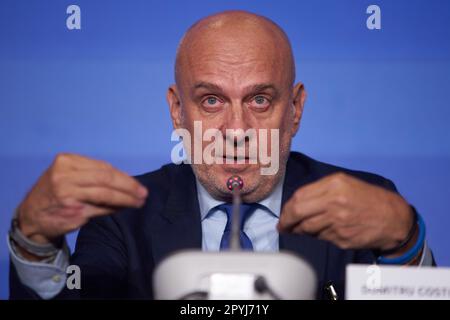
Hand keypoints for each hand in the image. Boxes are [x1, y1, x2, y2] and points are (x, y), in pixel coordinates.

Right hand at [17, 153, 147, 246]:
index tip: (136, 184)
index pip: (103, 167)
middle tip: (143, 193)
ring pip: (106, 194)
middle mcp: (65, 176)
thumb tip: (127, 181)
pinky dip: (114, 209)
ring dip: (126, 199)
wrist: (31, 216)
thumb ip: (93, 175)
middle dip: (129, 186)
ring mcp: (68, 194)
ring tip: (139, 202)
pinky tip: (123, 209)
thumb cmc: (55, 192)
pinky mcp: (72, 212)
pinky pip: (100, 209)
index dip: (123, 176)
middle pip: (106, 179)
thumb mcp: (68, 175)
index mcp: (66, 162)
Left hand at [277, 172, 413, 251]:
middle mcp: (335, 203)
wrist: (393, 218)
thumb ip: (320, 190)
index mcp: (334, 185)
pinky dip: (316, 236)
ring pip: (307, 228)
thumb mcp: (345, 183)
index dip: (287, 208)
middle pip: (298, 212)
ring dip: (299, 230)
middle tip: (282, 226)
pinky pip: (320, 238)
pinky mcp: (342, 238)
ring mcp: (338, 222)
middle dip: (286, 221)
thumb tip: (296, 204)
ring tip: (298, 229)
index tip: (284, 214)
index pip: (300, 197)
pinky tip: (320, 232)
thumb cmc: (367, 199)